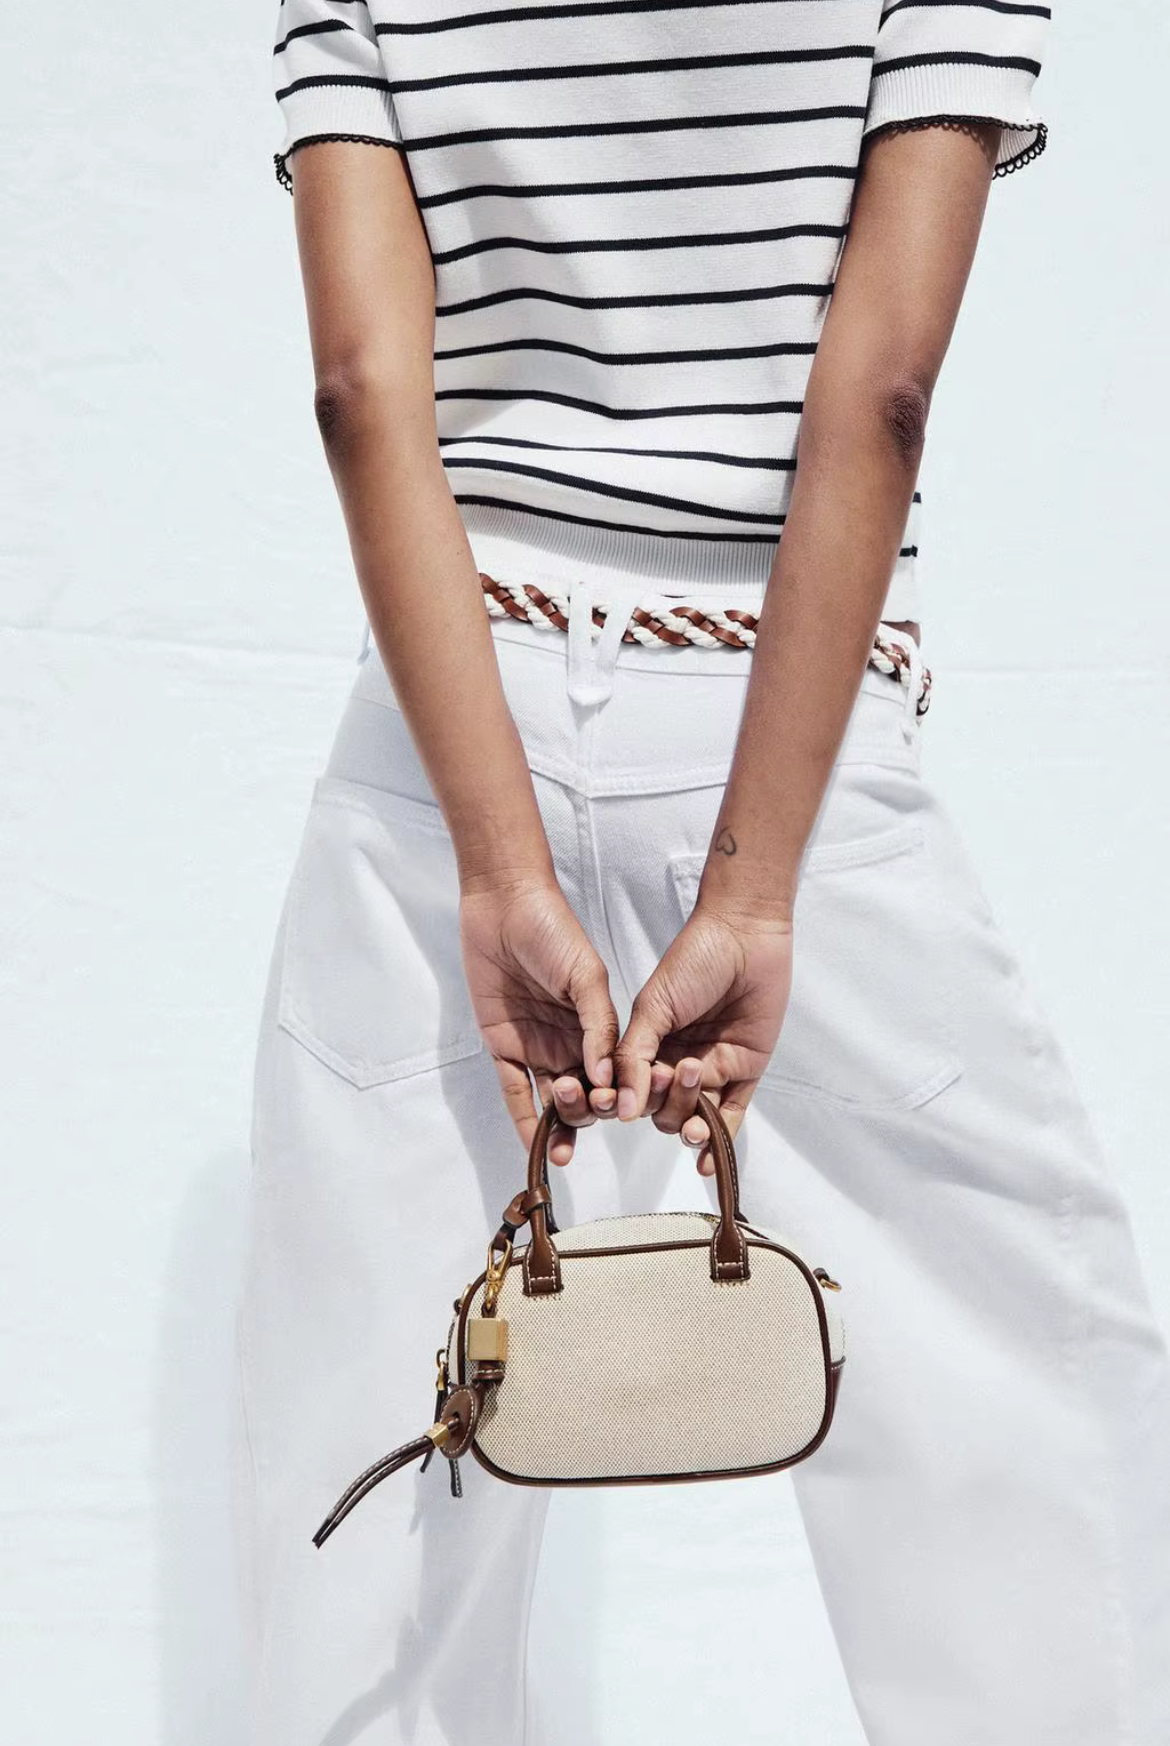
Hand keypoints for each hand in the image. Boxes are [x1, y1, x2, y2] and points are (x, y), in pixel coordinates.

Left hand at [459, 875, 621, 1162]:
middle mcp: (570, 1041)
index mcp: (597, 1026)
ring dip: (561, 1126)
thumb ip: (598, 1024)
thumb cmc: (553, 931)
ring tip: (564, 1152)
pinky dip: (525, 1120)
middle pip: (585, 1093)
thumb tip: (608, 1075)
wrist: (504, 906)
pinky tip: (536, 1146)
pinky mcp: (502, 1046)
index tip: (618, 1110)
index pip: (613, 1074)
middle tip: (586, 1112)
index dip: (617, 1096)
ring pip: (553, 1099)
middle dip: (588, 1113)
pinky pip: (514, 1090)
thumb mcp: (586, 975)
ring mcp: (536, 1046)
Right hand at [612, 902, 793, 1173]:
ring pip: (694, 1116)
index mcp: (650, 1044)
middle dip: (666, 1105)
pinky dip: (720, 1142)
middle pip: (662, 1109)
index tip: (628, 1099)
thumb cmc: (694, 960)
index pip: (633, 1090)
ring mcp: (714, 1068)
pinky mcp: (746, 1071)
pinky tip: (707, 1161)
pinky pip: (731, 1116)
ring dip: (691, 1124)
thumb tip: (619, 1108)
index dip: (631, 1099)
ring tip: (696, 1119)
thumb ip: (634, 1056)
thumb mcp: (653, 1007)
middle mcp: (678, 1060)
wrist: (744, 935)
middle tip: (676, 1075)